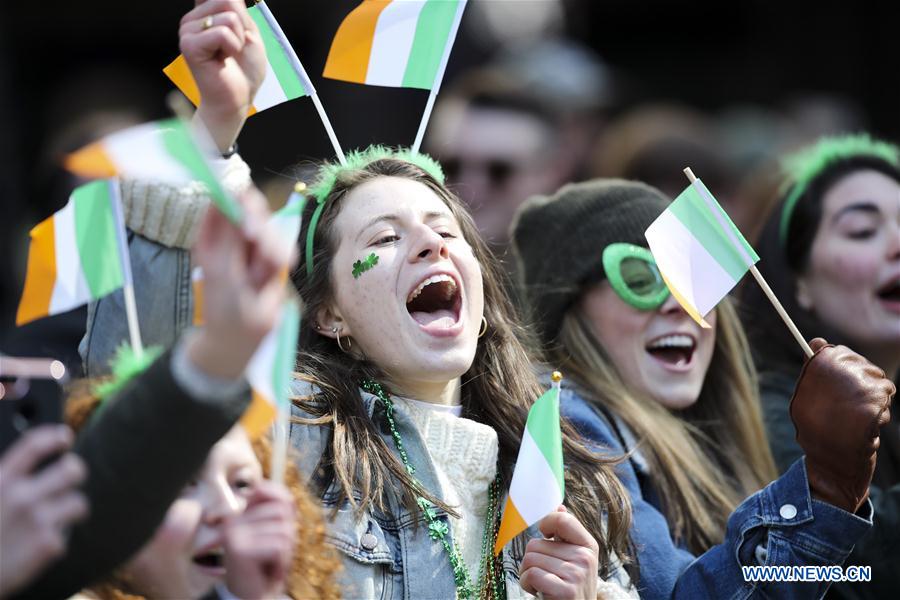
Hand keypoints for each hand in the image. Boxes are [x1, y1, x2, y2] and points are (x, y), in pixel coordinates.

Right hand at [0, 426, 88, 596]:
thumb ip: (3, 480)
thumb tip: (24, 465)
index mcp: (0, 482)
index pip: (34, 446)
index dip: (53, 437)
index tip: (64, 436)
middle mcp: (22, 498)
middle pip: (72, 470)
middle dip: (75, 470)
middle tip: (72, 474)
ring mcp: (38, 521)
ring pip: (78, 502)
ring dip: (70, 507)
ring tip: (58, 513)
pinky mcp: (48, 546)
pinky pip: (66, 534)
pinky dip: (55, 539)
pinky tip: (39, 544)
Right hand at [179, 0, 265, 151]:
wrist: (237, 99)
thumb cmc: (243, 70)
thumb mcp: (249, 31)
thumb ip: (239, 8)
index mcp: (204, 14)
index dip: (234, 6)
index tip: (237, 19)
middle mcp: (192, 19)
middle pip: (228, 0)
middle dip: (243, 26)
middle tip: (236, 47)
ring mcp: (187, 31)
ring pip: (228, 16)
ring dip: (238, 39)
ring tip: (229, 55)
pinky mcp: (189, 45)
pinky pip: (222, 32)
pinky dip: (232, 47)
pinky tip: (224, 60)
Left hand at [188, 188, 294, 379]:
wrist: (240, 339)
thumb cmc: (223, 306)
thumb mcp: (221, 268)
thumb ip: (230, 231)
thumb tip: (236, 195)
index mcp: (213, 233)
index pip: (229, 199)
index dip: (244, 203)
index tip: (251, 225)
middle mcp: (233, 235)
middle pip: (257, 210)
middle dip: (263, 234)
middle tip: (262, 258)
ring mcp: (254, 247)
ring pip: (274, 231)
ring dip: (271, 254)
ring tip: (259, 280)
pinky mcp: (272, 259)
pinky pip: (284, 249)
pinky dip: (281, 263)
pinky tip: (269, 281)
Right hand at [223, 479, 295, 598]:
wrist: (253, 597)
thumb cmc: (266, 563)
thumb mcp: (276, 530)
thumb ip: (281, 508)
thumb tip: (288, 499)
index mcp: (240, 510)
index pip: (272, 491)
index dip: (287, 510)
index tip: (278, 531)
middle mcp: (232, 518)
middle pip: (282, 512)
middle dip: (287, 536)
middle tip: (273, 554)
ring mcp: (233, 532)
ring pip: (284, 530)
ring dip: (285, 552)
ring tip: (270, 562)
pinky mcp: (239, 549)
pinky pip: (279, 547)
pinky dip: (281, 563)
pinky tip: (268, 571)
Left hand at [519, 506, 598, 599]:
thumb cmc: (569, 585)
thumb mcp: (573, 558)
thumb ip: (566, 533)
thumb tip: (558, 507)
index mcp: (588, 545)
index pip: (562, 520)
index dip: (546, 524)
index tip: (545, 536)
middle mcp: (585, 558)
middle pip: (536, 543)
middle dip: (531, 560)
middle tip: (544, 574)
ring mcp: (576, 575)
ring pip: (530, 558)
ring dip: (527, 573)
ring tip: (541, 583)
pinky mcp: (565, 591)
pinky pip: (531, 574)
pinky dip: (526, 583)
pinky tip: (537, 590)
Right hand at [790, 337, 894, 512]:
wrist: (830, 470)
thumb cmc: (821, 435)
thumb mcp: (810, 400)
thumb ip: (816, 371)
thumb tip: (816, 341)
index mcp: (807, 379)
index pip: (830, 351)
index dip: (843, 362)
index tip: (844, 380)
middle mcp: (823, 382)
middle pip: (857, 363)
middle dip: (864, 380)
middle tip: (855, 405)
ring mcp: (846, 394)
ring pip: (876, 380)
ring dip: (876, 399)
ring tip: (859, 420)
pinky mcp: (866, 409)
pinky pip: (884, 398)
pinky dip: (881, 413)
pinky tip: (868, 429)